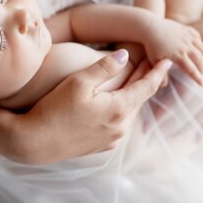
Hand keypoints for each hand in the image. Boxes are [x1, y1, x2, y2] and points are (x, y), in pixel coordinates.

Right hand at [17, 50, 172, 164]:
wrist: (34, 142)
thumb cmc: (53, 108)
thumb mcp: (79, 81)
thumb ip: (105, 68)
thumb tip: (126, 55)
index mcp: (119, 108)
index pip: (146, 86)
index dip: (157, 72)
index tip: (168, 61)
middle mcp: (121, 127)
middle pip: (139, 99)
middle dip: (146, 81)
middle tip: (152, 64)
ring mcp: (112, 139)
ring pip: (130, 113)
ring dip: (134, 97)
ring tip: (136, 82)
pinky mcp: (102, 147)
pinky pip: (120, 125)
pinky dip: (123, 111)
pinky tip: (118, 105)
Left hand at [143, 16, 202, 85]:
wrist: (150, 27)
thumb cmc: (151, 45)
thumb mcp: (154, 61)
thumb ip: (160, 73)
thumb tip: (164, 85)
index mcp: (179, 56)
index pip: (192, 70)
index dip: (198, 78)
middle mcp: (186, 46)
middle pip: (199, 59)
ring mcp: (187, 37)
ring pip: (201, 46)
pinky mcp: (185, 29)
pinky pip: (197, 35)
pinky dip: (200, 41)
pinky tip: (200, 45)